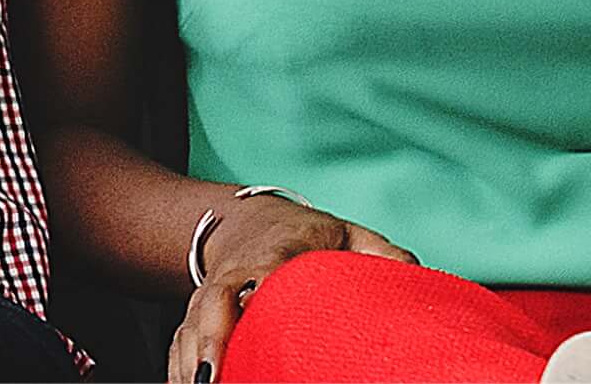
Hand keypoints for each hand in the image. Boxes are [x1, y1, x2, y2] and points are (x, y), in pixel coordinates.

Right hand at [167, 195, 408, 383]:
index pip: (265, 266)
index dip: (259, 283)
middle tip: (213, 379)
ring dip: (189, 365)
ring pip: (191, 330)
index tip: (256, 301)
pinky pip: (179, 345)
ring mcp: (208, 297)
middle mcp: (234, 274)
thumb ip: (379, 253)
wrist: (242, 223)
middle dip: (210, 342)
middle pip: (215, 305)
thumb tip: (412, 275)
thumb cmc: (304, 237)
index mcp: (276, 251)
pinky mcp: (194, 317)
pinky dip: (177, 370)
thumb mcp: (347, 233)